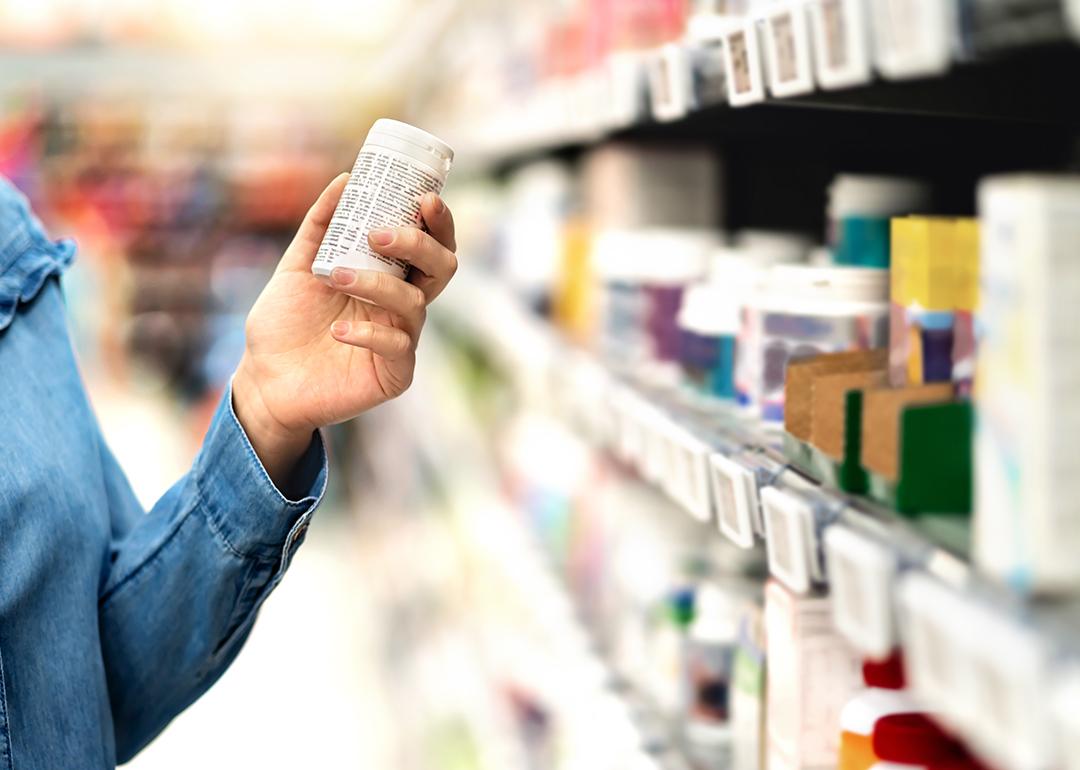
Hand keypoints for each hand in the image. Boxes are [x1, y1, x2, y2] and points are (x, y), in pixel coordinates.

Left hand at [232, 172, 457, 486]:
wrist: (264, 380)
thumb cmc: (284, 325)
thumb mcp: (297, 266)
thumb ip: (320, 225)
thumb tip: (346, 179)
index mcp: (390, 278)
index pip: (430, 245)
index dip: (438, 223)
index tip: (424, 198)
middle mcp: (402, 306)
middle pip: (441, 269)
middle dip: (419, 245)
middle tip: (380, 234)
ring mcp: (401, 339)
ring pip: (414, 303)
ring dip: (376, 283)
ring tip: (335, 276)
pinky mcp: (394, 374)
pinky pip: (397, 346)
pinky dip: (368, 333)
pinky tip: (337, 331)